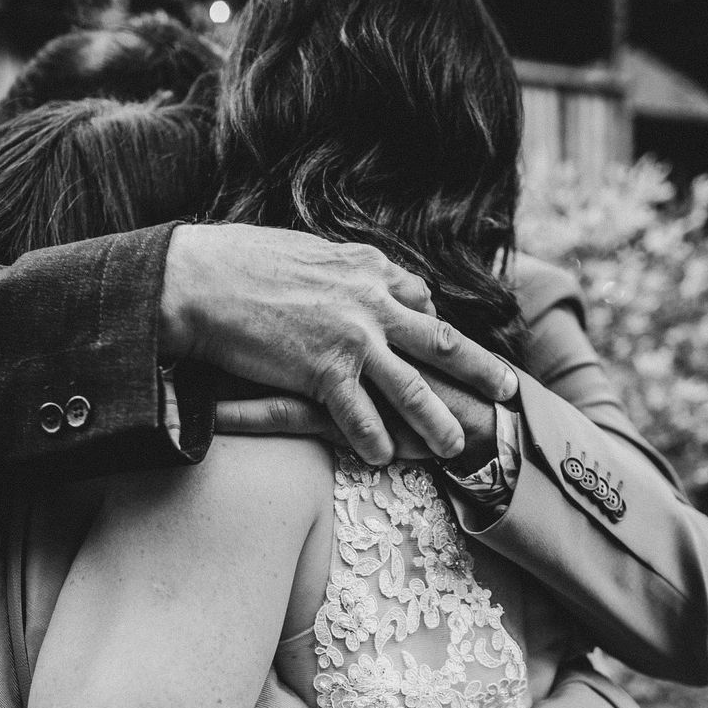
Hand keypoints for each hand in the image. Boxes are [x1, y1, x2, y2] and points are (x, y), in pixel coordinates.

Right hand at [161, 224, 517, 464]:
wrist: (200, 279)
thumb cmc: (238, 260)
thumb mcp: (305, 249)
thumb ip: (339, 266)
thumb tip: (352, 269)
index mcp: (367, 268)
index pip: (420, 299)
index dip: (437, 325)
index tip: (452, 345)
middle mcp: (371, 302)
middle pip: (441, 341)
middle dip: (479, 369)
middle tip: (507, 391)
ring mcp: (352, 338)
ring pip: (412, 387)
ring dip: (436, 420)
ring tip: (454, 446)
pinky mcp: (324, 371)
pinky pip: (360, 416)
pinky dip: (373, 440)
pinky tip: (381, 458)